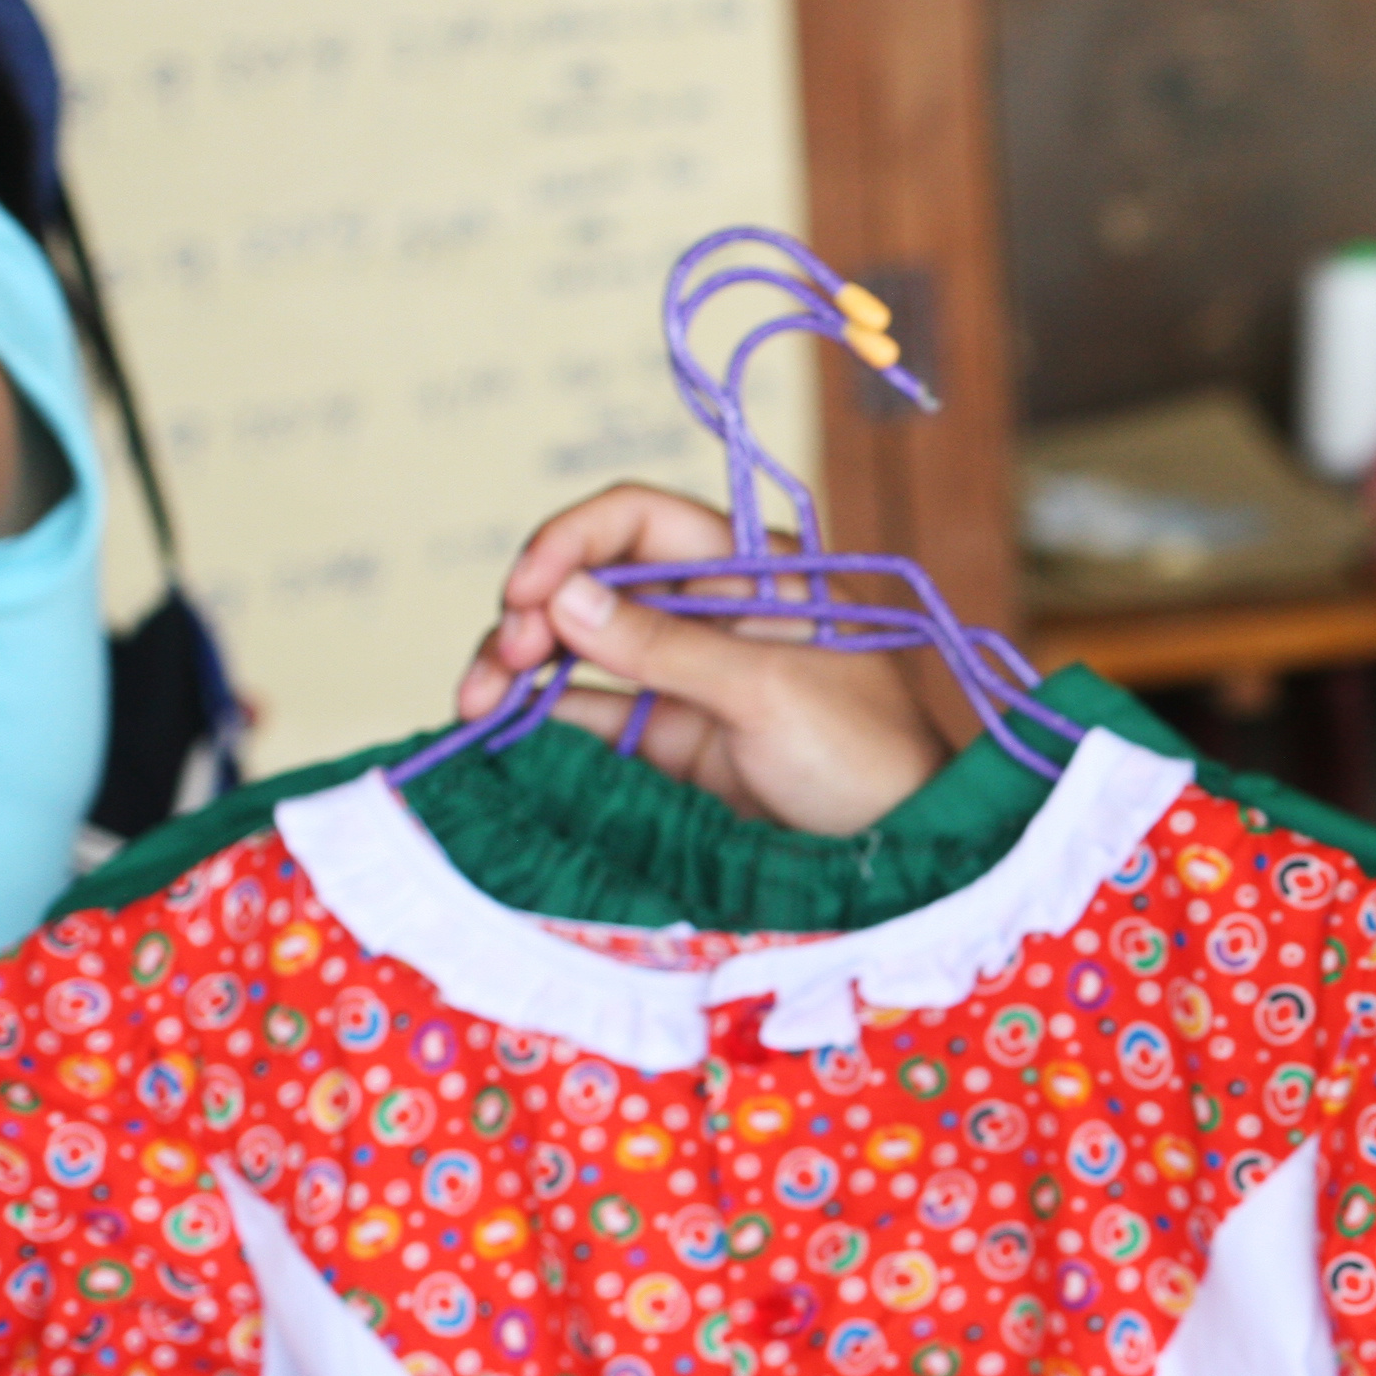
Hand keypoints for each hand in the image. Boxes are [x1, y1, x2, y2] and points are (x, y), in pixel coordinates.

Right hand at [453, 483, 953, 835]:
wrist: (900, 855)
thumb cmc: (863, 759)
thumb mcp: (766, 693)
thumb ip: (662, 646)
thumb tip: (558, 596)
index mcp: (753, 569)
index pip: (638, 520)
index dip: (572, 542)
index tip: (528, 590)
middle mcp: (712, 610)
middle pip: (590, 582)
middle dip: (532, 611)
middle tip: (503, 661)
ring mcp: (685, 676)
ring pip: (575, 649)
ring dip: (516, 667)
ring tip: (475, 704)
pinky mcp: (669, 741)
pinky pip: (587, 716)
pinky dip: (537, 720)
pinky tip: (493, 732)